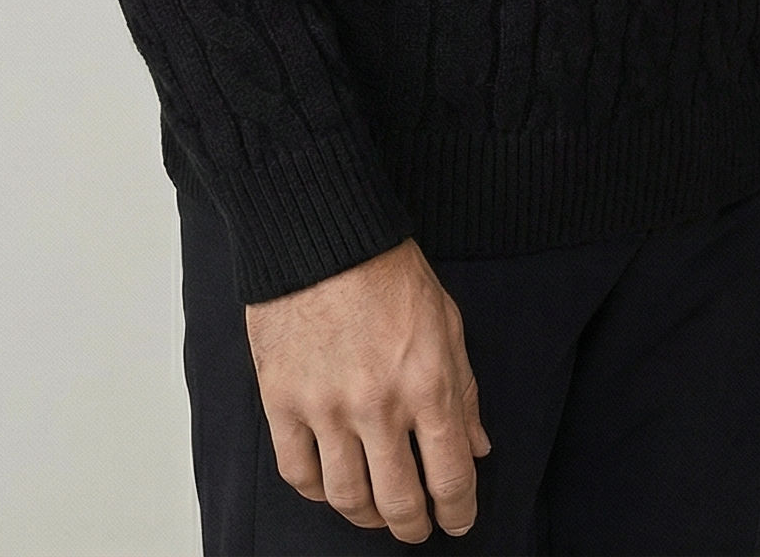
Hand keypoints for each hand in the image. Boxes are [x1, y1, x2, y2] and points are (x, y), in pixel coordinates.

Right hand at [245, 236, 490, 540]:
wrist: (321, 233)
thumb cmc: (387, 270)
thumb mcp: (446, 322)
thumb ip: (464, 390)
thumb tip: (477, 447)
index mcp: (428, 384)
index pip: (451, 477)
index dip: (457, 512)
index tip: (456, 521)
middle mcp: (378, 405)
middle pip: (398, 502)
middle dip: (413, 526)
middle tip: (415, 527)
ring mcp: (326, 407)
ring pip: (347, 497)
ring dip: (366, 515)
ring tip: (374, 511)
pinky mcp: (282, 401)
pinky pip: (299, 473)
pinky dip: (318, 490)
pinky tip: (331, 482)